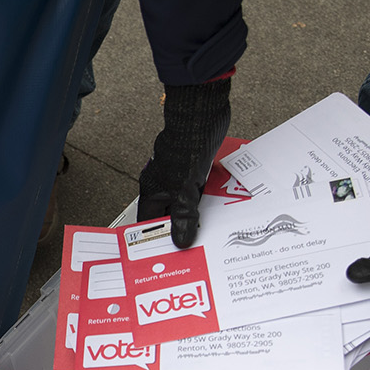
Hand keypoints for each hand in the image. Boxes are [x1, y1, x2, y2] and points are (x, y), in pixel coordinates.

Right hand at [137, 78, 230, 247]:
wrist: (202, 114)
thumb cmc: (187, 145)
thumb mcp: (185, 190)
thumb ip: (183, 217)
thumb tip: (181, 240)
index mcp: (153, 189)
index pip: (148, 222)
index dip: (156, 239)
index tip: (165, 255)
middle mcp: (164, 184)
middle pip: (170, 214)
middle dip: (181, 230)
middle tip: (193, 249)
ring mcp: (180, 175)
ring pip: (187, 204)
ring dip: (198, 216)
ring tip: (209, 234)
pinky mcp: (196, 168)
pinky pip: (201, 191)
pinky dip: (209, 201)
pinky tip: (221, 209)